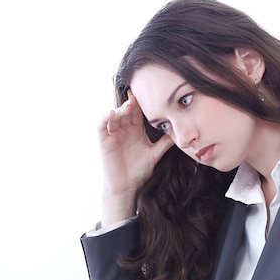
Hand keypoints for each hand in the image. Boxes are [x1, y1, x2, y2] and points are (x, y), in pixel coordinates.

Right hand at [98, 93, 173, 224]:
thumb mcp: (154, 155)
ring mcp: (113, 134)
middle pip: (126, 110)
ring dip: (120, 109)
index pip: (138, 112)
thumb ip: (164, 143)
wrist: (126, 187)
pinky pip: (101, 125)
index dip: (141, 102)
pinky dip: (104, 117)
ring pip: (114, 115)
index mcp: (135, 130)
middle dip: (131, 102)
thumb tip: (179, 134)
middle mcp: (123, 130)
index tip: (149, 92)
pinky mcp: (103, 141)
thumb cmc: (138, 172)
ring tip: (128, 106)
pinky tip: (112, 113)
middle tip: (138, 95)